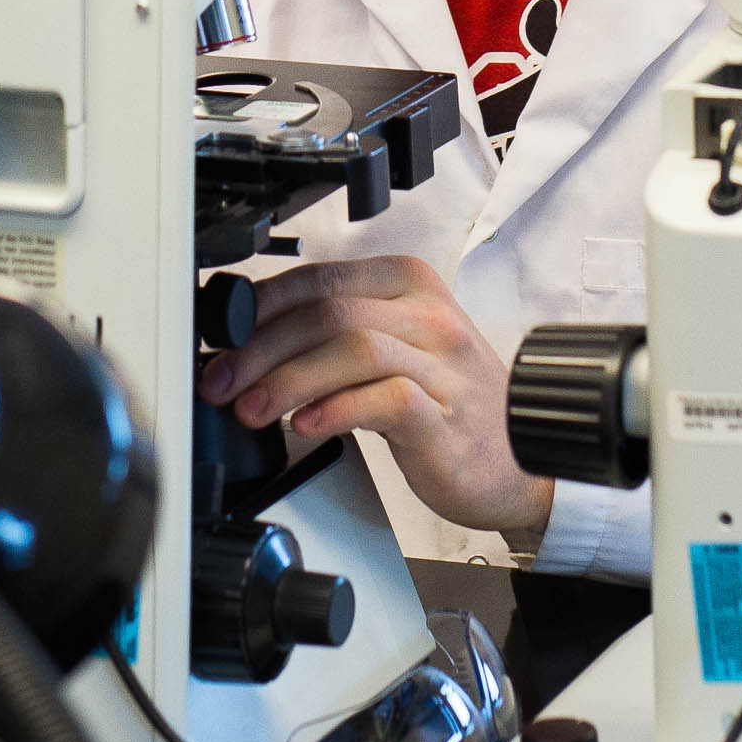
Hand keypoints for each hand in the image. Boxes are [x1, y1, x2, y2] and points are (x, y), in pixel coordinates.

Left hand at [200, 254, 549, 539]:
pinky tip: (306, 426)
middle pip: (328, 311)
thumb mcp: (395, 352)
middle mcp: (428, 316)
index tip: (221, 338)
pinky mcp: (446, 417)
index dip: (260, 308)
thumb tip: (250, 343)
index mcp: (409, 286)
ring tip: (252, 409)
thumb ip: (337, 336)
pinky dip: (335, 409)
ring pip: (351, 347)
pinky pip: (384, 398)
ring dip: (287, 379)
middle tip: (222, 380)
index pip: (319, 279)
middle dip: (260, 347)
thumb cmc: (449, 406)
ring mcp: (442, 365)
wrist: (520, 462)